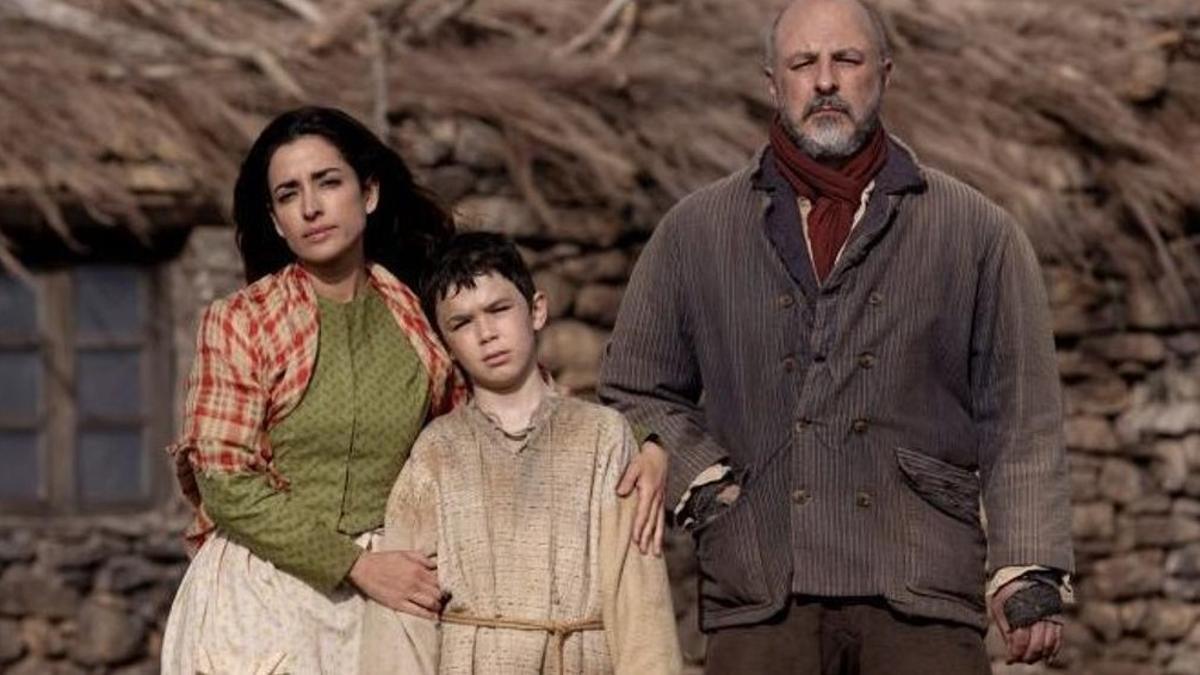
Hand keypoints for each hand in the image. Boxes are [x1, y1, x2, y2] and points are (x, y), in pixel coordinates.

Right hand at [349, 550, 442, 618]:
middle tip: (445, 599)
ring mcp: (407, 594)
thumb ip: (422, 559)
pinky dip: (428, 615)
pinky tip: (434, 617)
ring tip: (439, 607)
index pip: (439, 579)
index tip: (447, 587)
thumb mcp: (406, 553)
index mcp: (418, 569)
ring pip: (431, 603)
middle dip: (443, 596)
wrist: (364, 568)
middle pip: (437, 592)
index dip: (444, 584)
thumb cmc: (384, 560)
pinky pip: (418, 612)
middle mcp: (415, 582)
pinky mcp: (398, 604)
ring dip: (438, 606)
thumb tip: (436, 565)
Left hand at [616, 440, 666, 556]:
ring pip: (659, 523)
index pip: (643, 513)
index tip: (635, 539)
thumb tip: (620, 492)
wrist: (659, 454)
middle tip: (643, 552)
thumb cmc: (644, 460)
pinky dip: (661, 531)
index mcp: (649, 491)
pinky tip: (659, 541)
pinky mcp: (662, 501)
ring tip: (655, 553)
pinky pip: (662, 519)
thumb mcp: (633, 466)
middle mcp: (657, 498)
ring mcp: (661, 501)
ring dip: (656, 539)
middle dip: (647, 537)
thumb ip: (627, 479)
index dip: (639, 527)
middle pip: (652, 522)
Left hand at [988, 579, 1062, 663]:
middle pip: (1035, 646)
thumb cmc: (1008, 589)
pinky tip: (1047, 656)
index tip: (1010, 660)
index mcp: (1020, 613)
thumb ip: (1004, 626)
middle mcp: (1036, 617)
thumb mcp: (999, 604)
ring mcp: (1048, 617)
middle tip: (1020, 660)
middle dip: (1027, 657)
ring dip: (1040, 655)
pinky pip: (1058, 638)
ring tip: (1031, 659)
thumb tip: (1010, 647)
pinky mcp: (1057, 616)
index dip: (1015, 654)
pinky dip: (1054, 650)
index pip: (1020, 642)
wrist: (1027, 572)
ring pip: (1048, 644)